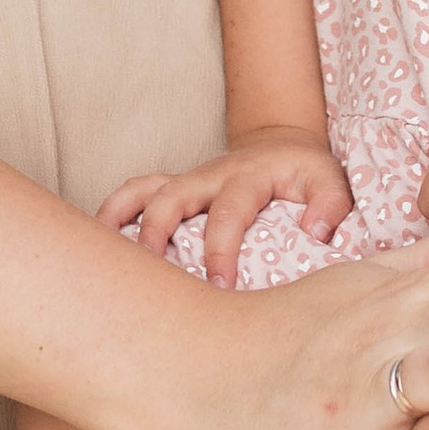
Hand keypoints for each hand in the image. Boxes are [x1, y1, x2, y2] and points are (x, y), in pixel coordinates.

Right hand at [102, 124, 352, 285]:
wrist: (283, 146)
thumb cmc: (305, 173)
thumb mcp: (329, 181)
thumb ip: (330, 205)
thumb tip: (316, 232)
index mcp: (247, 177)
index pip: (229, 212)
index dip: (221, 248)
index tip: (220, 283)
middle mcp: (209, 177)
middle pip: (171, 198)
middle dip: (159, 236)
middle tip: (155, 278)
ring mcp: (187, 182)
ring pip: (144, 191)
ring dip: (122, 220)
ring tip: (107, 259)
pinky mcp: (175, 189)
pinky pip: (136, 194)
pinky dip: (113, 214)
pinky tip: (98, 246)